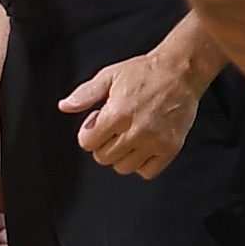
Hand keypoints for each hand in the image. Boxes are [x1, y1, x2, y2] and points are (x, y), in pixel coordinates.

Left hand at [63, 38, 210, 178]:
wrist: (180, 73)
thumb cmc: (143, 72)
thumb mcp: (108, 76)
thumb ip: (85, 94)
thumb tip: (64, 107)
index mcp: (117, 114)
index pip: (87, 143)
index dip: (89, 132)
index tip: (99, 120)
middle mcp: (137, 131)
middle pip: (103, 158)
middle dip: (103, 144)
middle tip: (115, 127)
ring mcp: (156, 142)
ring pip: (124, 168)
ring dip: (121, 156)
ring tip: (128, 136)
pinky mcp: (172, 148)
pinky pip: (148, 172)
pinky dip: (142, 164)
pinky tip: (142, 146)